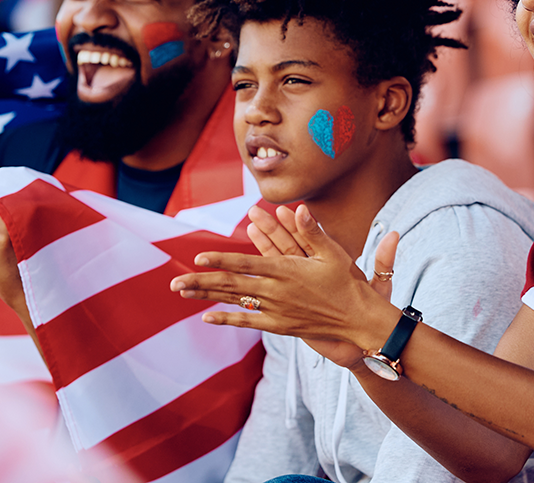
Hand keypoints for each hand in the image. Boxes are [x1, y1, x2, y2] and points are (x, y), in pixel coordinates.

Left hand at [170, 204, 399, 365]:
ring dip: (206, 297)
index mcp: (286, 270)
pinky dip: (227, 319)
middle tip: (174, 282)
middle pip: (231, 285)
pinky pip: (248, 322)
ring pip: (234, 302)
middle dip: (201, 282)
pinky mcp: (280, 326)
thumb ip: (312, 231)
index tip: (199, 256)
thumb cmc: (347, 283)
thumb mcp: (332, 253)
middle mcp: (277, 292)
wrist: (359, 320)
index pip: (246, 263)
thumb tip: (299, 207)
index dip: (221, 259)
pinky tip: (206, 317)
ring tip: (182, 293)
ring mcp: (276, 311)